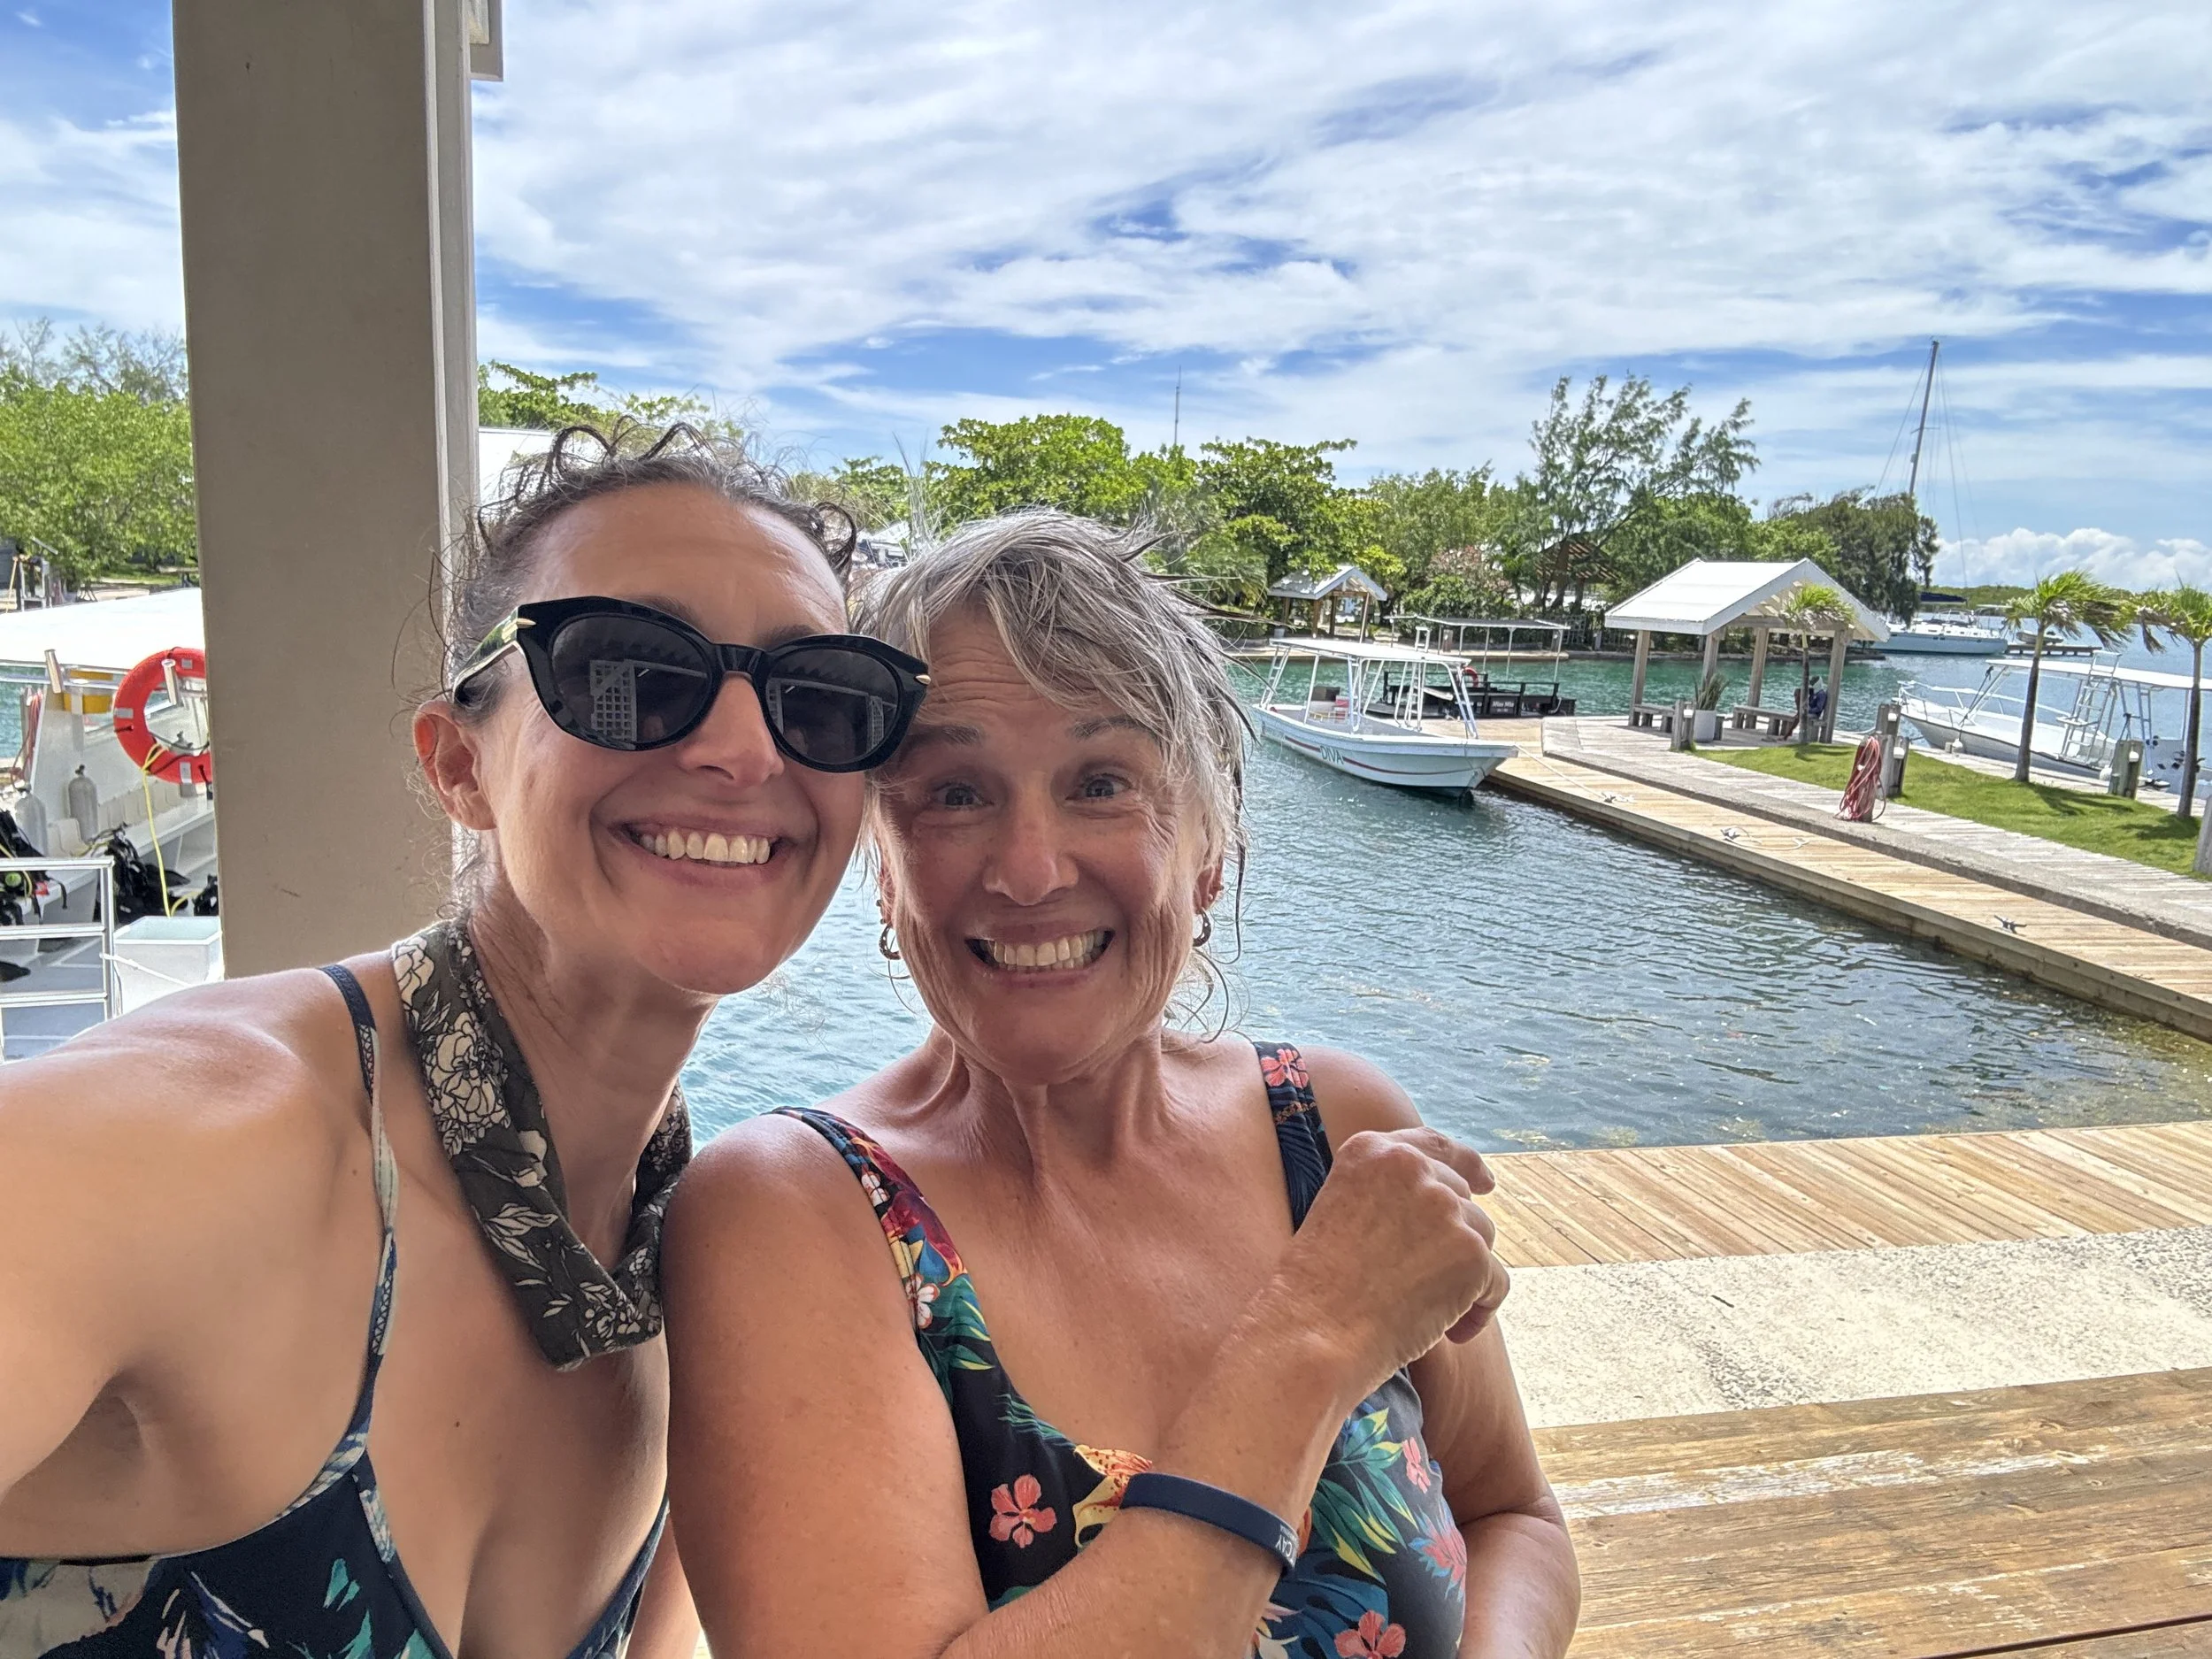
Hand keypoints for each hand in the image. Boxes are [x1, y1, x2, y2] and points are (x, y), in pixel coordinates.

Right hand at [1271, 1128, 1509, 1388]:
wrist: (1316, 1329)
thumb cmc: (1318, 1287)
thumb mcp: (1341, 1212)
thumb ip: (1390, 1196)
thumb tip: (1455, 1205)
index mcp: (1371, 1150)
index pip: (1434, 1146)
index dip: (1467, 1164)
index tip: (1486, 1183)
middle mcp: (1410, 1167)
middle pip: (1461, 1198)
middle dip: (1454, 1239)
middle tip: (1426, 1284)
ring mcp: (1444, 1207)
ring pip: (1481, 1237)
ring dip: (1464, 1275)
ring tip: (1426, 1313)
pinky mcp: (1471, 1252)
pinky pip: (1495, 1281)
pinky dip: (1480, 1310)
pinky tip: (1453, 1334)